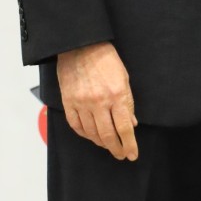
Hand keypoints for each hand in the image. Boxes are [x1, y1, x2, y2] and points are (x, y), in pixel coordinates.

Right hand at [56, 43, 137, 160]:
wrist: (81, 46)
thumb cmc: (105, 59)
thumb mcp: (124, 78)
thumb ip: (128, 103)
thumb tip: (132, 123)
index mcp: (116, 95)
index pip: (125, 128)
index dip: (129, 145)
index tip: (132, 155)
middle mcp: (99, 102)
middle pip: (108, 135)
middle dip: (116, 149)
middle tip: (120, 155)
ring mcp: (82, 103)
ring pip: (91, 133)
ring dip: (101, 143)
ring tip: (108, 145)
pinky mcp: (69, 102)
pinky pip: (76, 125)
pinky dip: (84, 134)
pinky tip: (91, 136)